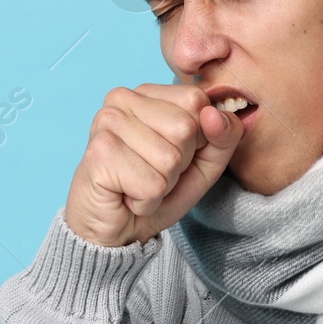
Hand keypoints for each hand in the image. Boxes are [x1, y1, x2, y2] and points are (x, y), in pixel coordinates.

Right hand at [63, 84, 244, 246]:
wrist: (114, 231)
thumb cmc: (155, 190)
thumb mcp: (203, 163)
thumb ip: (223, 136)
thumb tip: (215, 114)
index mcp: (147, 92)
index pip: (198, 100)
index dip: (198, 139)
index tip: (171, 154)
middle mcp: (123, 99)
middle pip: (186, 128)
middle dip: (179, 164)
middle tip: (151, 174)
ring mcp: (107, 123)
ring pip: (170, 159)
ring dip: (162, 185)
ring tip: (138, 185)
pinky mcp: (99, 153)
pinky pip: (152, 184)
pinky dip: (147, 201)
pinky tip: (126, 197)